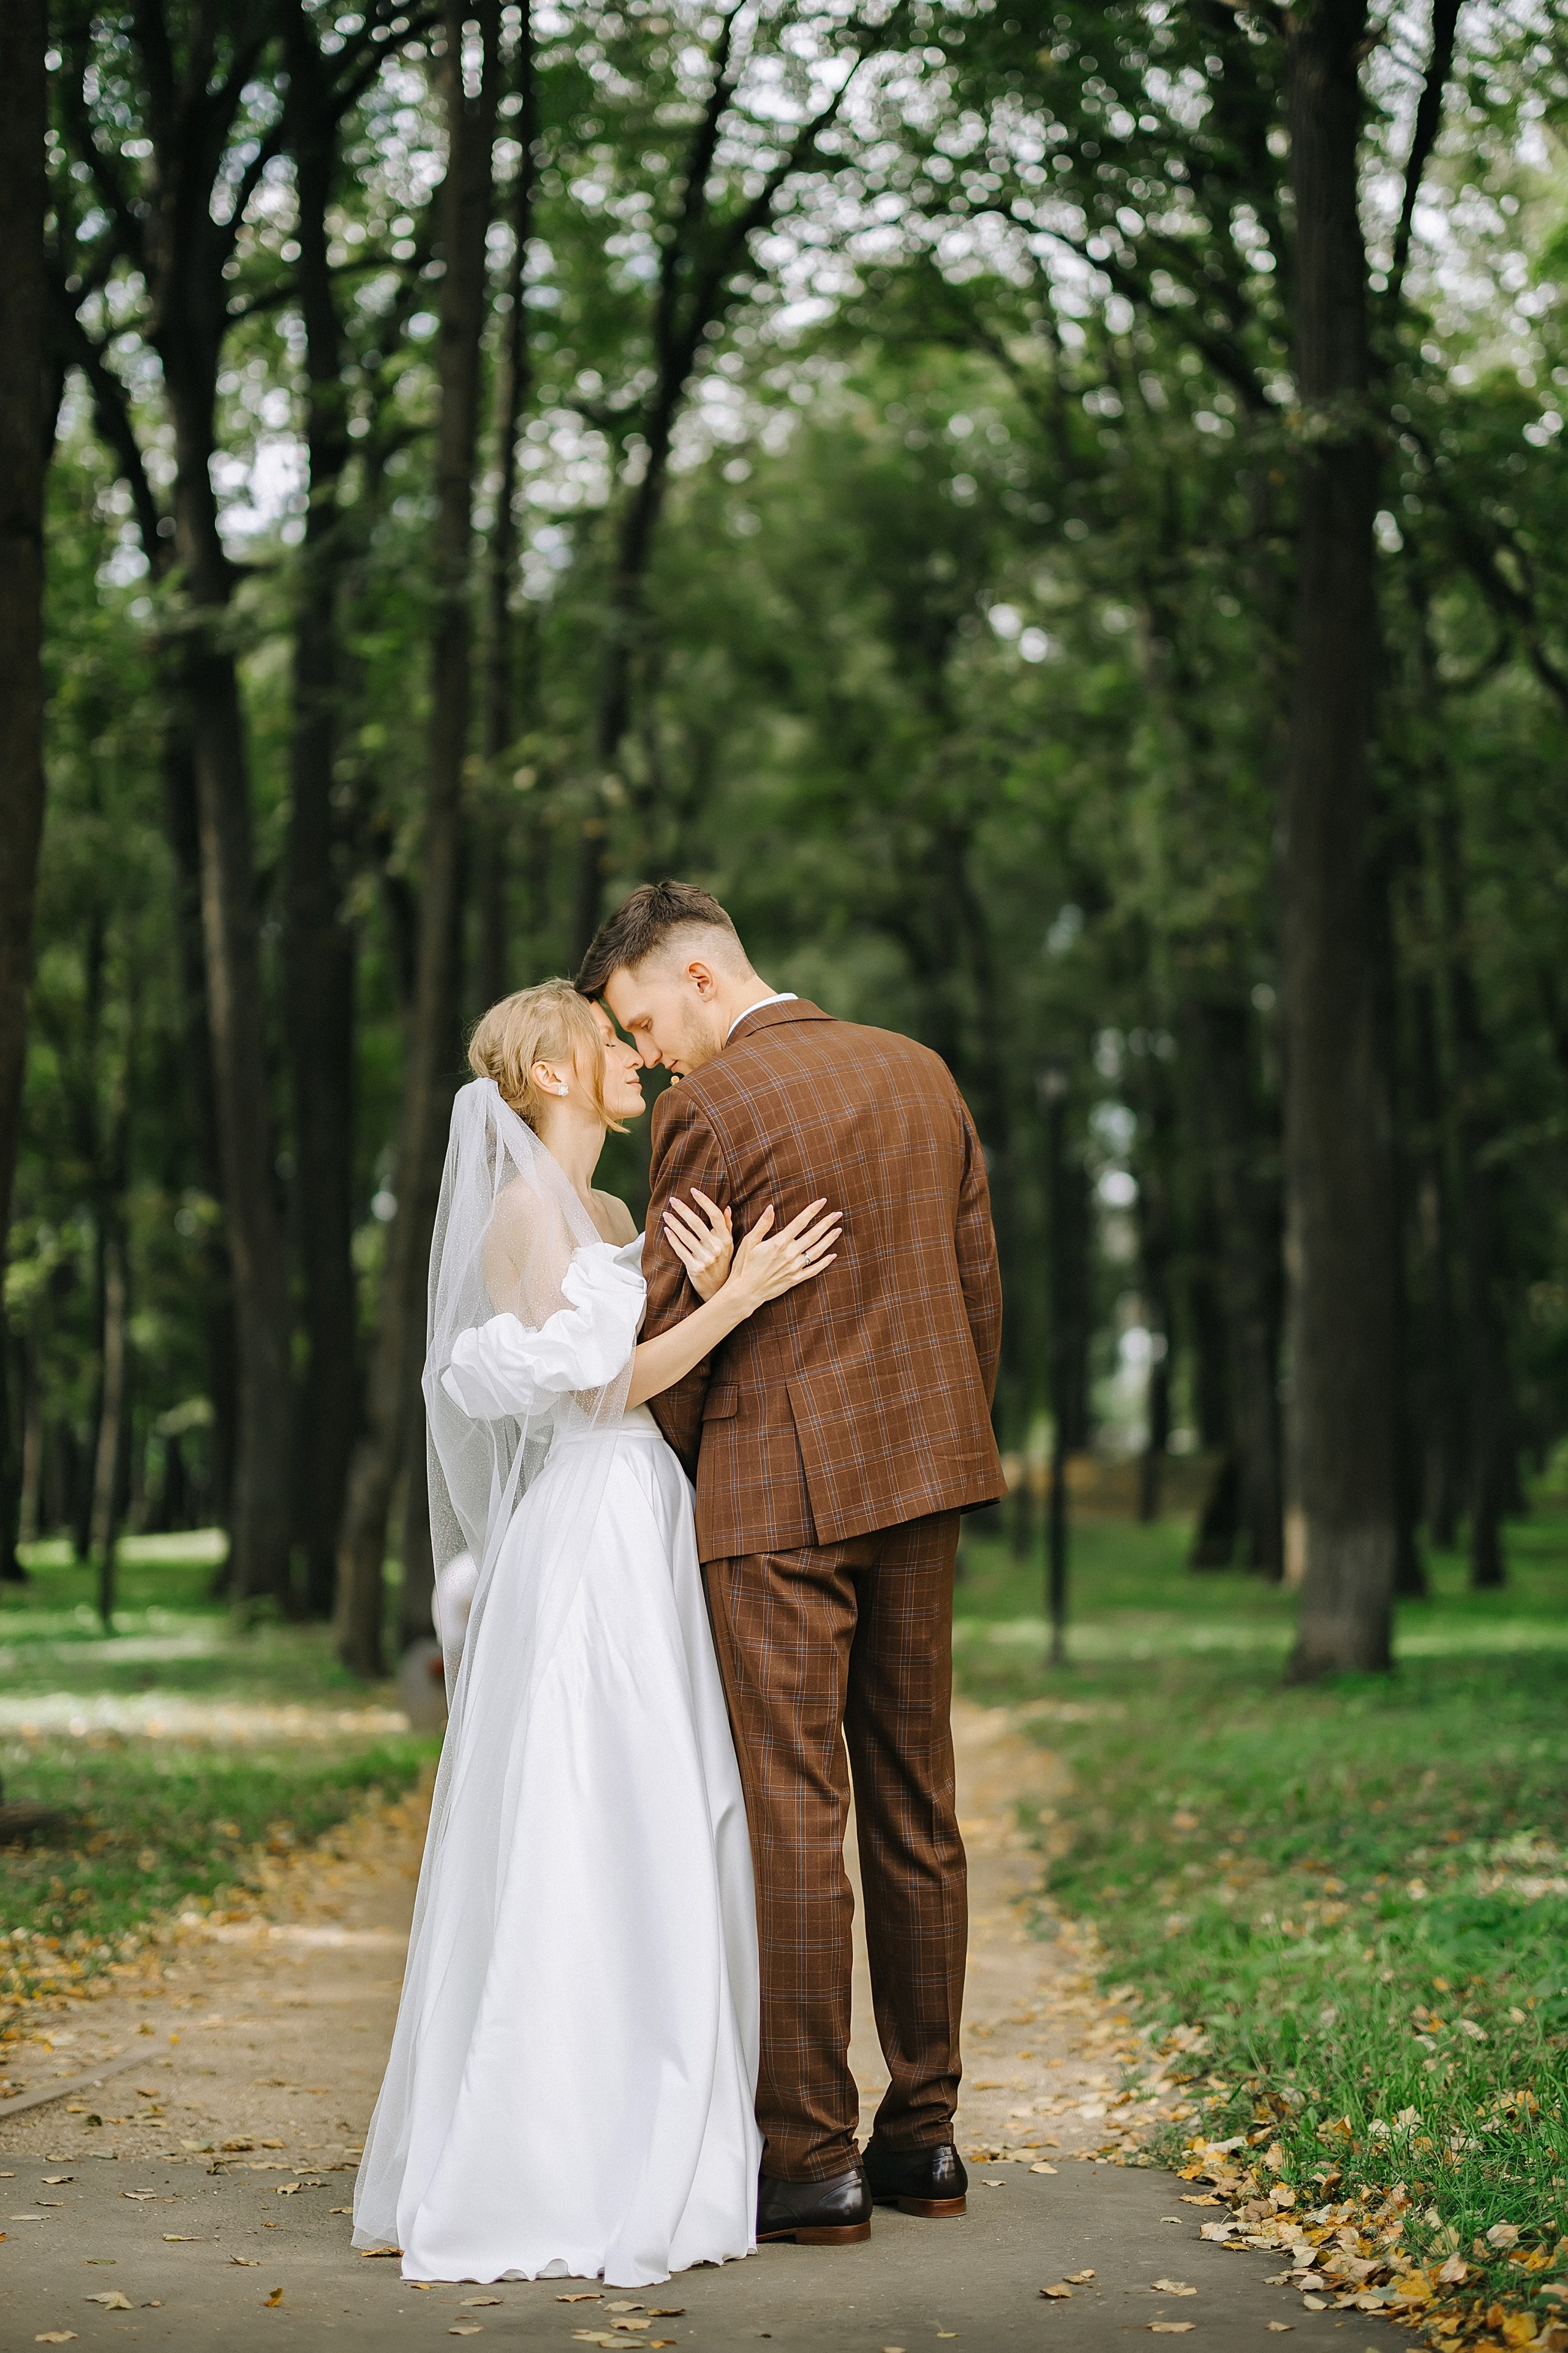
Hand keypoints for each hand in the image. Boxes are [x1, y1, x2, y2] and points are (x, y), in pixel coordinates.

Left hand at [663, 1188, 733, 1301]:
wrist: (719, 1289)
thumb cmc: (723, 1264)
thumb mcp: (729, 1245)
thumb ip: (727, 1226)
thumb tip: (726, 1208)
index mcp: (725, 1239)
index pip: (715, 1216)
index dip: (704, 1202)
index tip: (693, 1191)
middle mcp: (717, 1248)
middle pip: (697, 1223)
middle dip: (683, 1209)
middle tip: (673, 1200)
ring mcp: (705, 1258)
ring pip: (686, 1236)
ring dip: (674, 1223)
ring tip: (666, 1214)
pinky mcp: (695, 1268)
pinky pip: (680, 1251)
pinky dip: (673, 1240)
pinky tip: (666, 1231)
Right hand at [726, 1199, 841, 1316]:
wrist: (744, 1293)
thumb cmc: (743, 1266)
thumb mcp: (749, 1242)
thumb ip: (762, 1224)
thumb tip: (771, 1207)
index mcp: (779, 1242)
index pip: (800, 1222)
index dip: (812, 1210)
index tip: (822, 1201)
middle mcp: (790, 1254)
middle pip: (813, 1235)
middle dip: (827, 1223)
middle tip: (838, 1213)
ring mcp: (794, 1268)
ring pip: (817, 1251)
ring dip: (829, 1240)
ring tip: (838, 1230)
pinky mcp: (795, 1279)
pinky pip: (814, 1270)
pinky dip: (825, 1262)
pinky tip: (833, 1255)